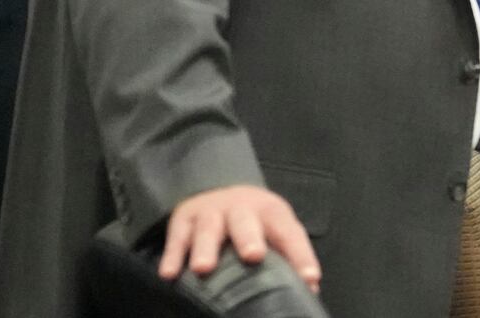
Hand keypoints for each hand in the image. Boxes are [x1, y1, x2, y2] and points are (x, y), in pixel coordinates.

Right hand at [158, 185, 320, 293]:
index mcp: (270, 213)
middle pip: (246, 221)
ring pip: (208, 228)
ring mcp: (210, 213)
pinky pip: (177, 237)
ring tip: (203, 269)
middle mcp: (240, 209)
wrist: (218, 189)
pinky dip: (173, 254)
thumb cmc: (253, 222)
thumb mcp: (275, 230)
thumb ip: (290, 257)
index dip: (301, 255)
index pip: (289, 232)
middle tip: (253, 256)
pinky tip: (170, 273)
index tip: (309, 278)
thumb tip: (307, 290)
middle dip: (249, 238)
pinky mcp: (184, 219)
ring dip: (206, 247)